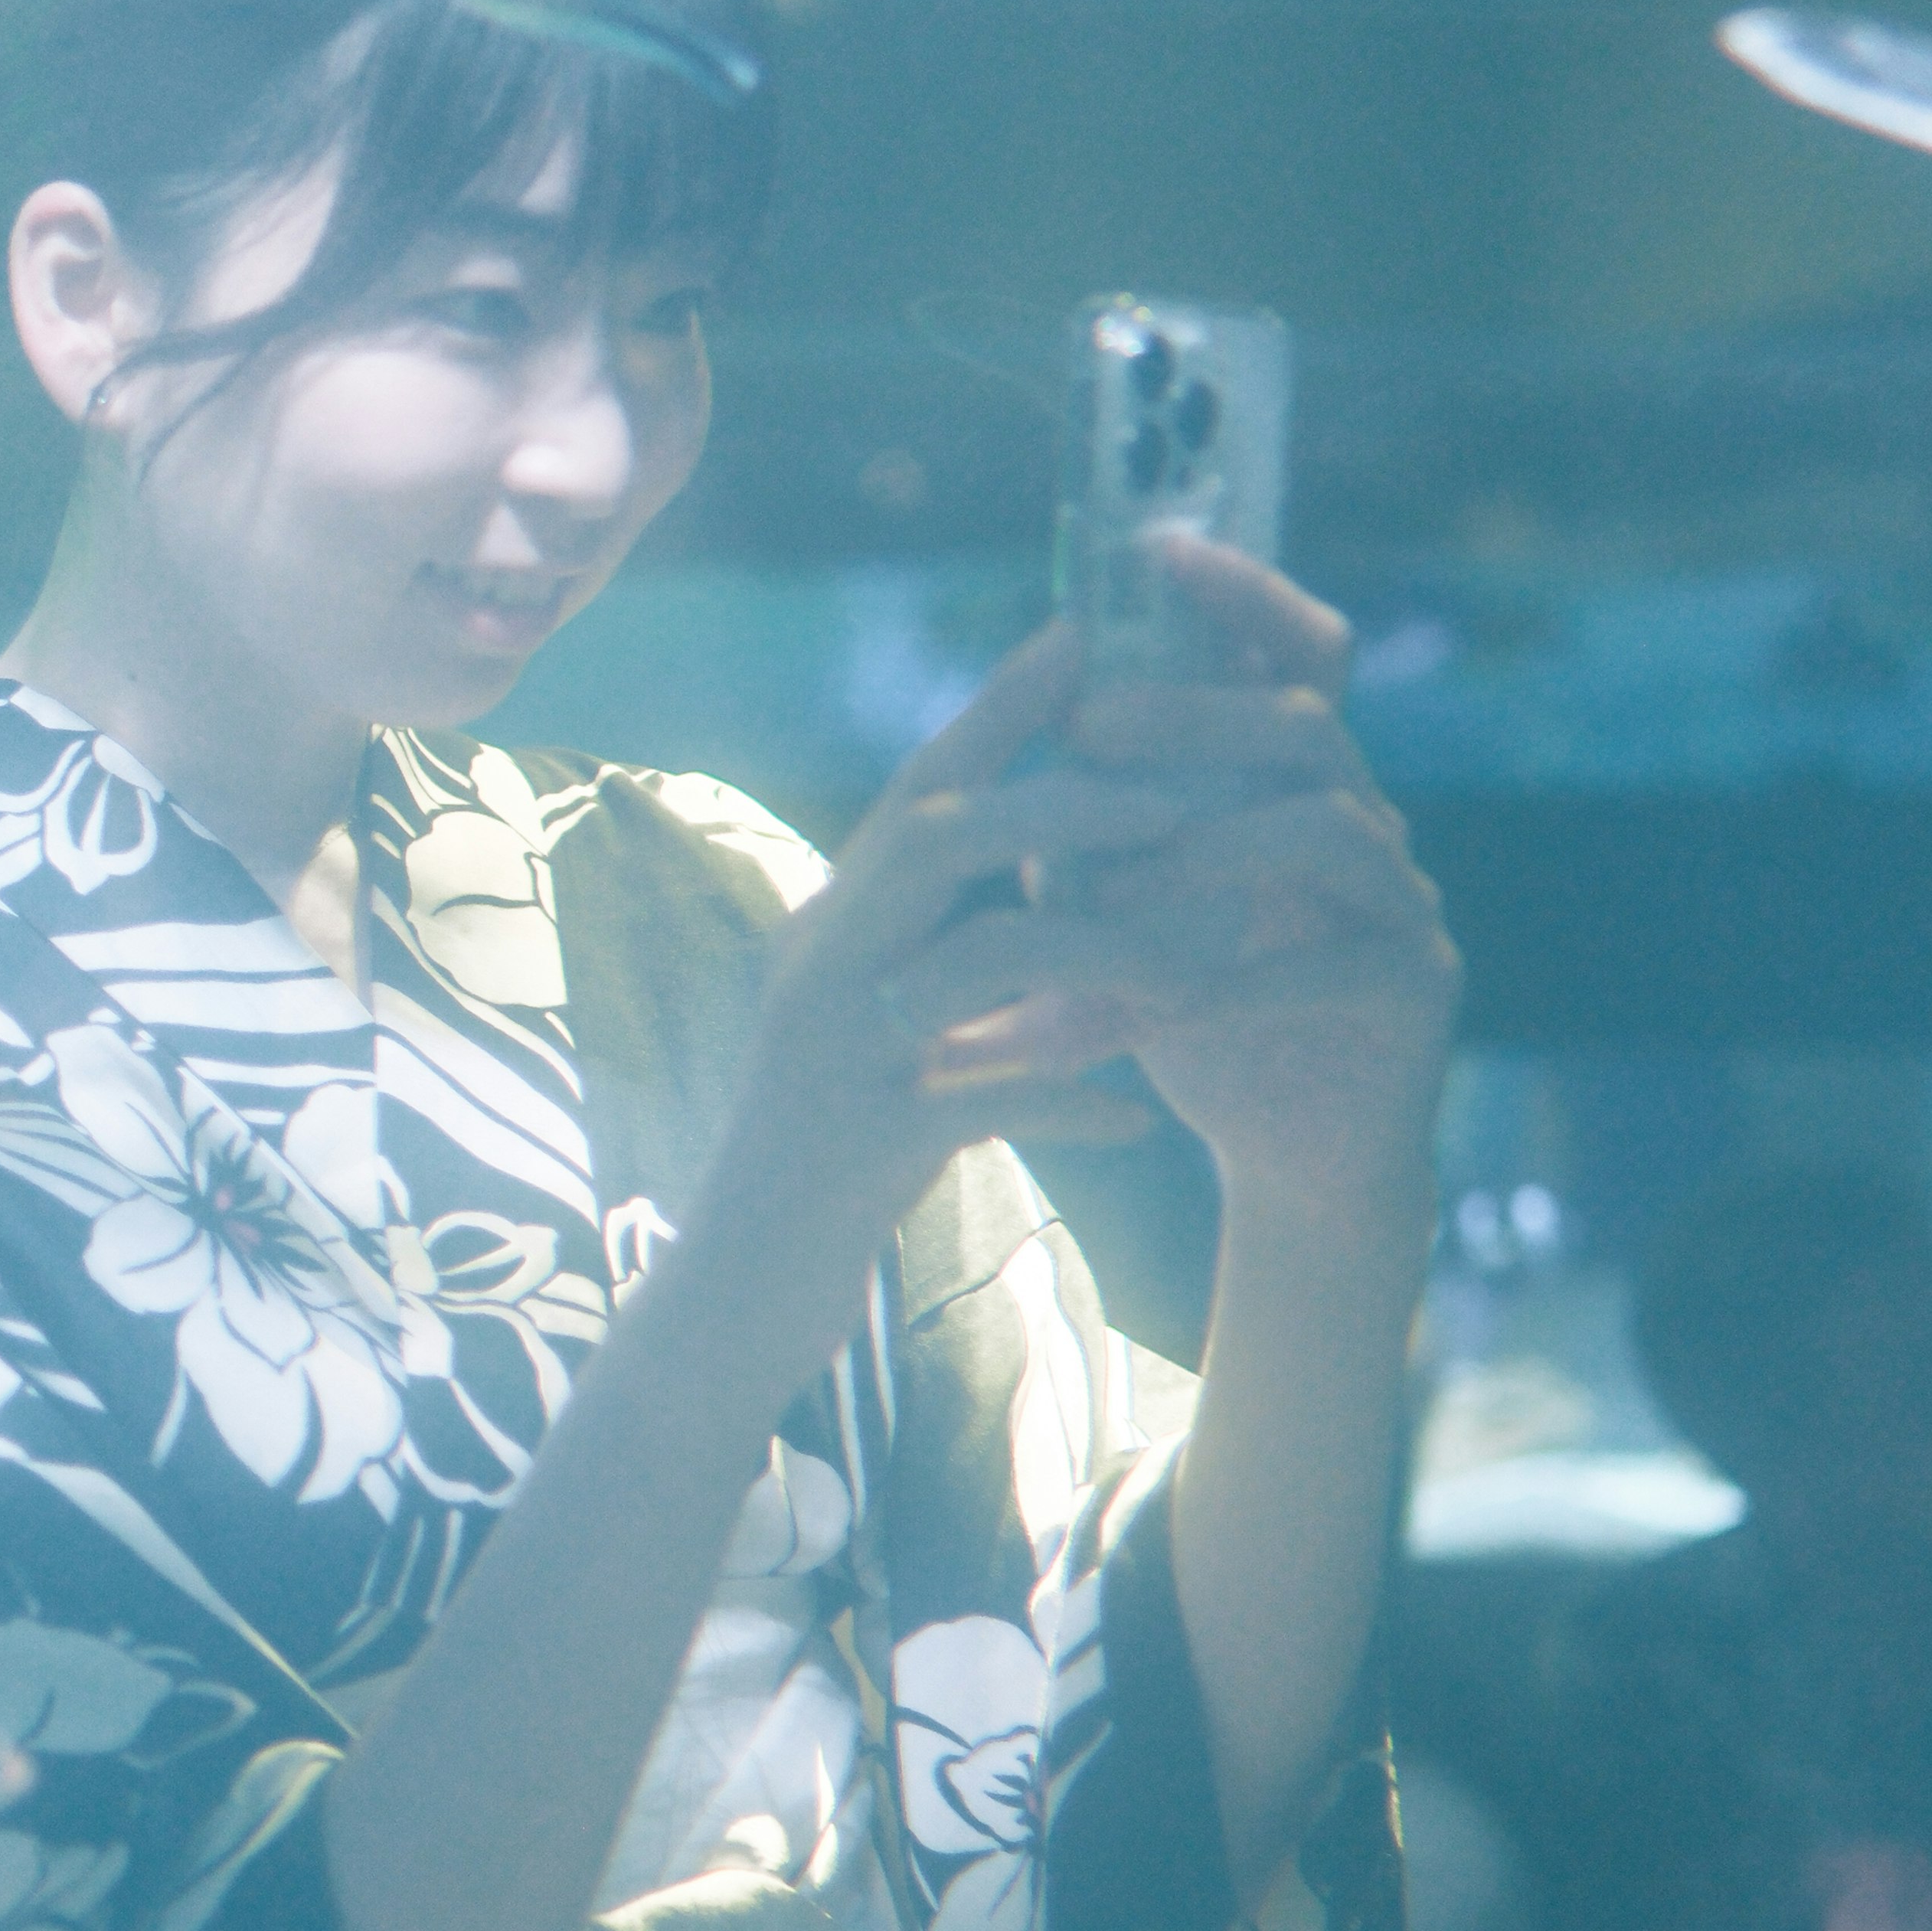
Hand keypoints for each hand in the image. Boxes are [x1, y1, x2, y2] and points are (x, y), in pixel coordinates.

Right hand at [693, 624, 1200, 1362]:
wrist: (733, 1297)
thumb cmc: (826, 1160)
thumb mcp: (883, 1034)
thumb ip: (949, 959)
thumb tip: (1051, 890)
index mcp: (829, 924)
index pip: (918, 784)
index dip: (1001, 706)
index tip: (1086, 632)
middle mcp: (818, 962)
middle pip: (945, 838)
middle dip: (1071, 806)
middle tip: (1184, 799)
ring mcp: (834, 1049)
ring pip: (981, 957)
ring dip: (1102, 950)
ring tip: (1198, 971)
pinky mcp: (861, 1140)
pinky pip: (988, 1097)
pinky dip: (1072, 1100)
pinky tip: (1139, 1122)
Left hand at [1042, 535, 1458, 1202]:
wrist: (1296, 1164)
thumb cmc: (1206, 1025)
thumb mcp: (1134, 921)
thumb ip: (1095, 839)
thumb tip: (1015, 751)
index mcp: (1302, 792)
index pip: (1296, 661)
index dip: (1244, 598)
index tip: (1160, 555)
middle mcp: (1367, 827)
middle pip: (1304, 725)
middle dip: (1195, 714)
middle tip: (1091, 728)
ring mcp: (1402, 905)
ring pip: (1325, 829)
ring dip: (1206, 849)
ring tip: (1108, 890)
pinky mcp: (1412, 990)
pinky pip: (1329, 965)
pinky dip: (1233, 983)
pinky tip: (1157, 1007)